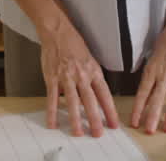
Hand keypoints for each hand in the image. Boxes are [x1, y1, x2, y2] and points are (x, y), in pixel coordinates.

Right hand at [40, 23, 119, 137]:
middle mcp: (82, 75)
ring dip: (76, 119)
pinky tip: (53, 123)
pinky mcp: (52, 78)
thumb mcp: (89, 59)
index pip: (104, 94)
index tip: (113, 124)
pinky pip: (52, 98)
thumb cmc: (74, 44)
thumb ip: (91, 78)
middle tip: (98, 134)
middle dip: (95, 119)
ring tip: (78, 133)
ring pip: (73, 102)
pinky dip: (52, 112)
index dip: (110, 110)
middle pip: (90, 101)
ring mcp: (66, 77)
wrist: (57, 31)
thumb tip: (91, 97)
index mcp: (93, 71)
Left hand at [130, 24, 165, 133]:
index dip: (138, 108)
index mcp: (152, 70)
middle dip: (152, 116)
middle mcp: (164, 75)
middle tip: (148, 130)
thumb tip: (145, 92)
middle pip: (157, 99)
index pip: (142, 93)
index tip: (134, 121)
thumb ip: (150, 75)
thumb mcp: (152, 57)